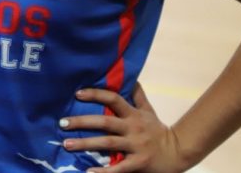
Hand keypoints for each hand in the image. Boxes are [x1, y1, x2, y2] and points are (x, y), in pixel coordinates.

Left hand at [59, 83, 188, 172]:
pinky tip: (88, 172)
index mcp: (133, 115)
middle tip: (62, 123)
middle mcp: (133, 128)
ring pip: (108, 143)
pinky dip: (104, 171)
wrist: (179, 152)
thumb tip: (132, 77)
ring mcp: (136, 146)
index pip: (113, 99)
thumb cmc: (158, 131)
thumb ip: (138, 96)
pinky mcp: (139, 163)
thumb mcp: (149, 111)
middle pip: (105, 122)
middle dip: (82, 122)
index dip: (96, 95)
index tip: (77, 94)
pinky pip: (119, 168)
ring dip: (86, 144)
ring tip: (66, 145)